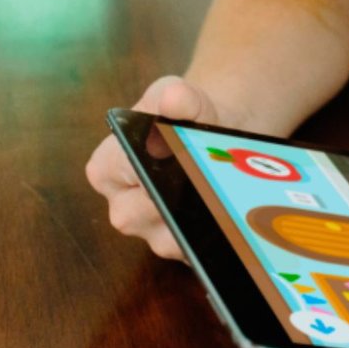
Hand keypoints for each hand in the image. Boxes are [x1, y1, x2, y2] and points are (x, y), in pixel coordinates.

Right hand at [84, 76, 219, 261]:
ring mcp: (153, 234)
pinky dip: (222, 234)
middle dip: (181, 197)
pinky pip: (200, 251)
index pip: (126, 173)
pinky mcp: (184, 249)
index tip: (182, 157)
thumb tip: (175, 98)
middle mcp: (123, 209)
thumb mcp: (179, 97)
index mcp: (106, 170)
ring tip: (231, 198)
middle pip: (147, 214)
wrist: (215, 139)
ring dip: (205, 219)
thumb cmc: (185, 118)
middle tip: (212, 182)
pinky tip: (242, 217)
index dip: (155, 166)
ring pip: (176, 239)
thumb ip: (176, 96)